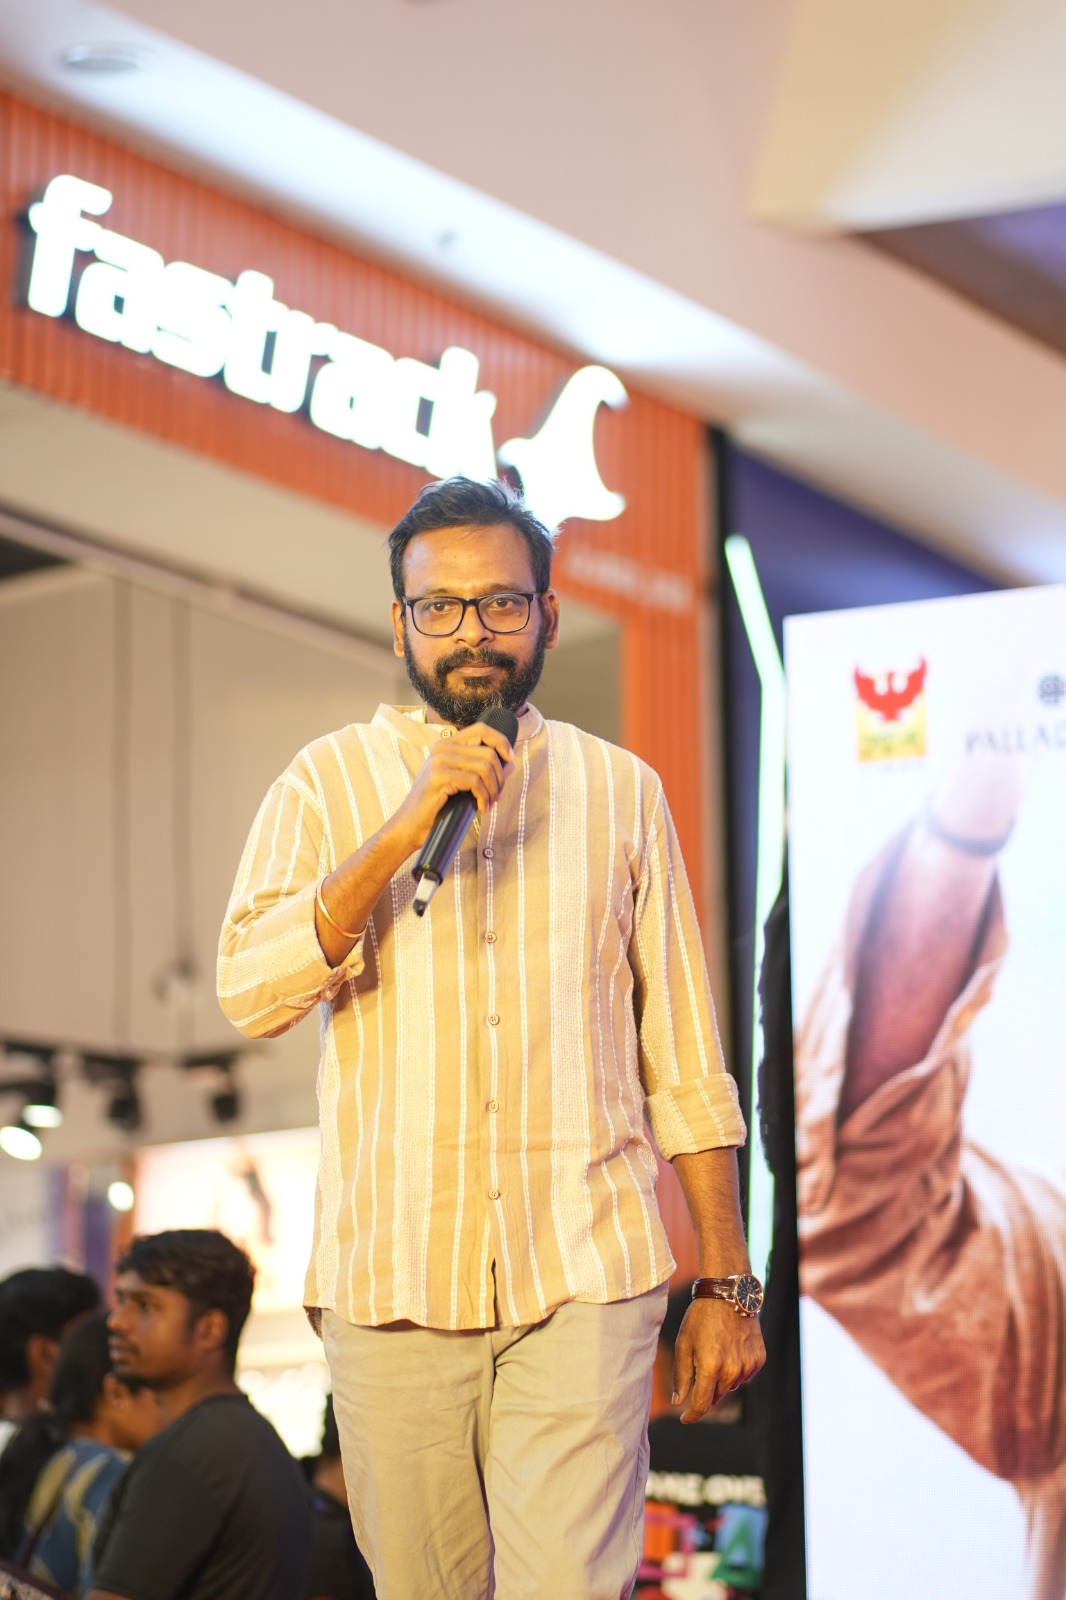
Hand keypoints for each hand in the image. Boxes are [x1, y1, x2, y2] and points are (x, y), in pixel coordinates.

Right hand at [391, 720, 515, 855]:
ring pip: (484, 767)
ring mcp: (439, 760)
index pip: (481, 729)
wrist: (410, 825)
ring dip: (493, 789)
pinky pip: (475, 782)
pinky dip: (484, 797)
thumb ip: (484, 771)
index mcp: (446, 744)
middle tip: (498, 795)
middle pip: (488, 752)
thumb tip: (511, 763)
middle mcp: (442, 747)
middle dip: (500, 776)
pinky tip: (482, 808)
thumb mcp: (463, 784)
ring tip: (490, 804)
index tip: (510, 759)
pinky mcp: (439, 776)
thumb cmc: (438, 806)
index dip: (501, 741)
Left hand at [672, 1299, 765, 1422]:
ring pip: (730, 1387)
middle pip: (715, 1397)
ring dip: (720, 1380)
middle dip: (704, 1391)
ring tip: (715, 1352)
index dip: (691, 1415)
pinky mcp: (759, 1359)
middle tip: (698, 1366)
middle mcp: (732, 1371)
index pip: (701, 1405)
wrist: (729, 1294)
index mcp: (710, 1367)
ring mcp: (748, 1366)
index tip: (684, 1419)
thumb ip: (681, 1376)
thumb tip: (678, 1402)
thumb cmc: (701, 1317)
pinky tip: (729, 1349)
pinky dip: (735, 1370)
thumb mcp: (683, 1343)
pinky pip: (744, 1375)